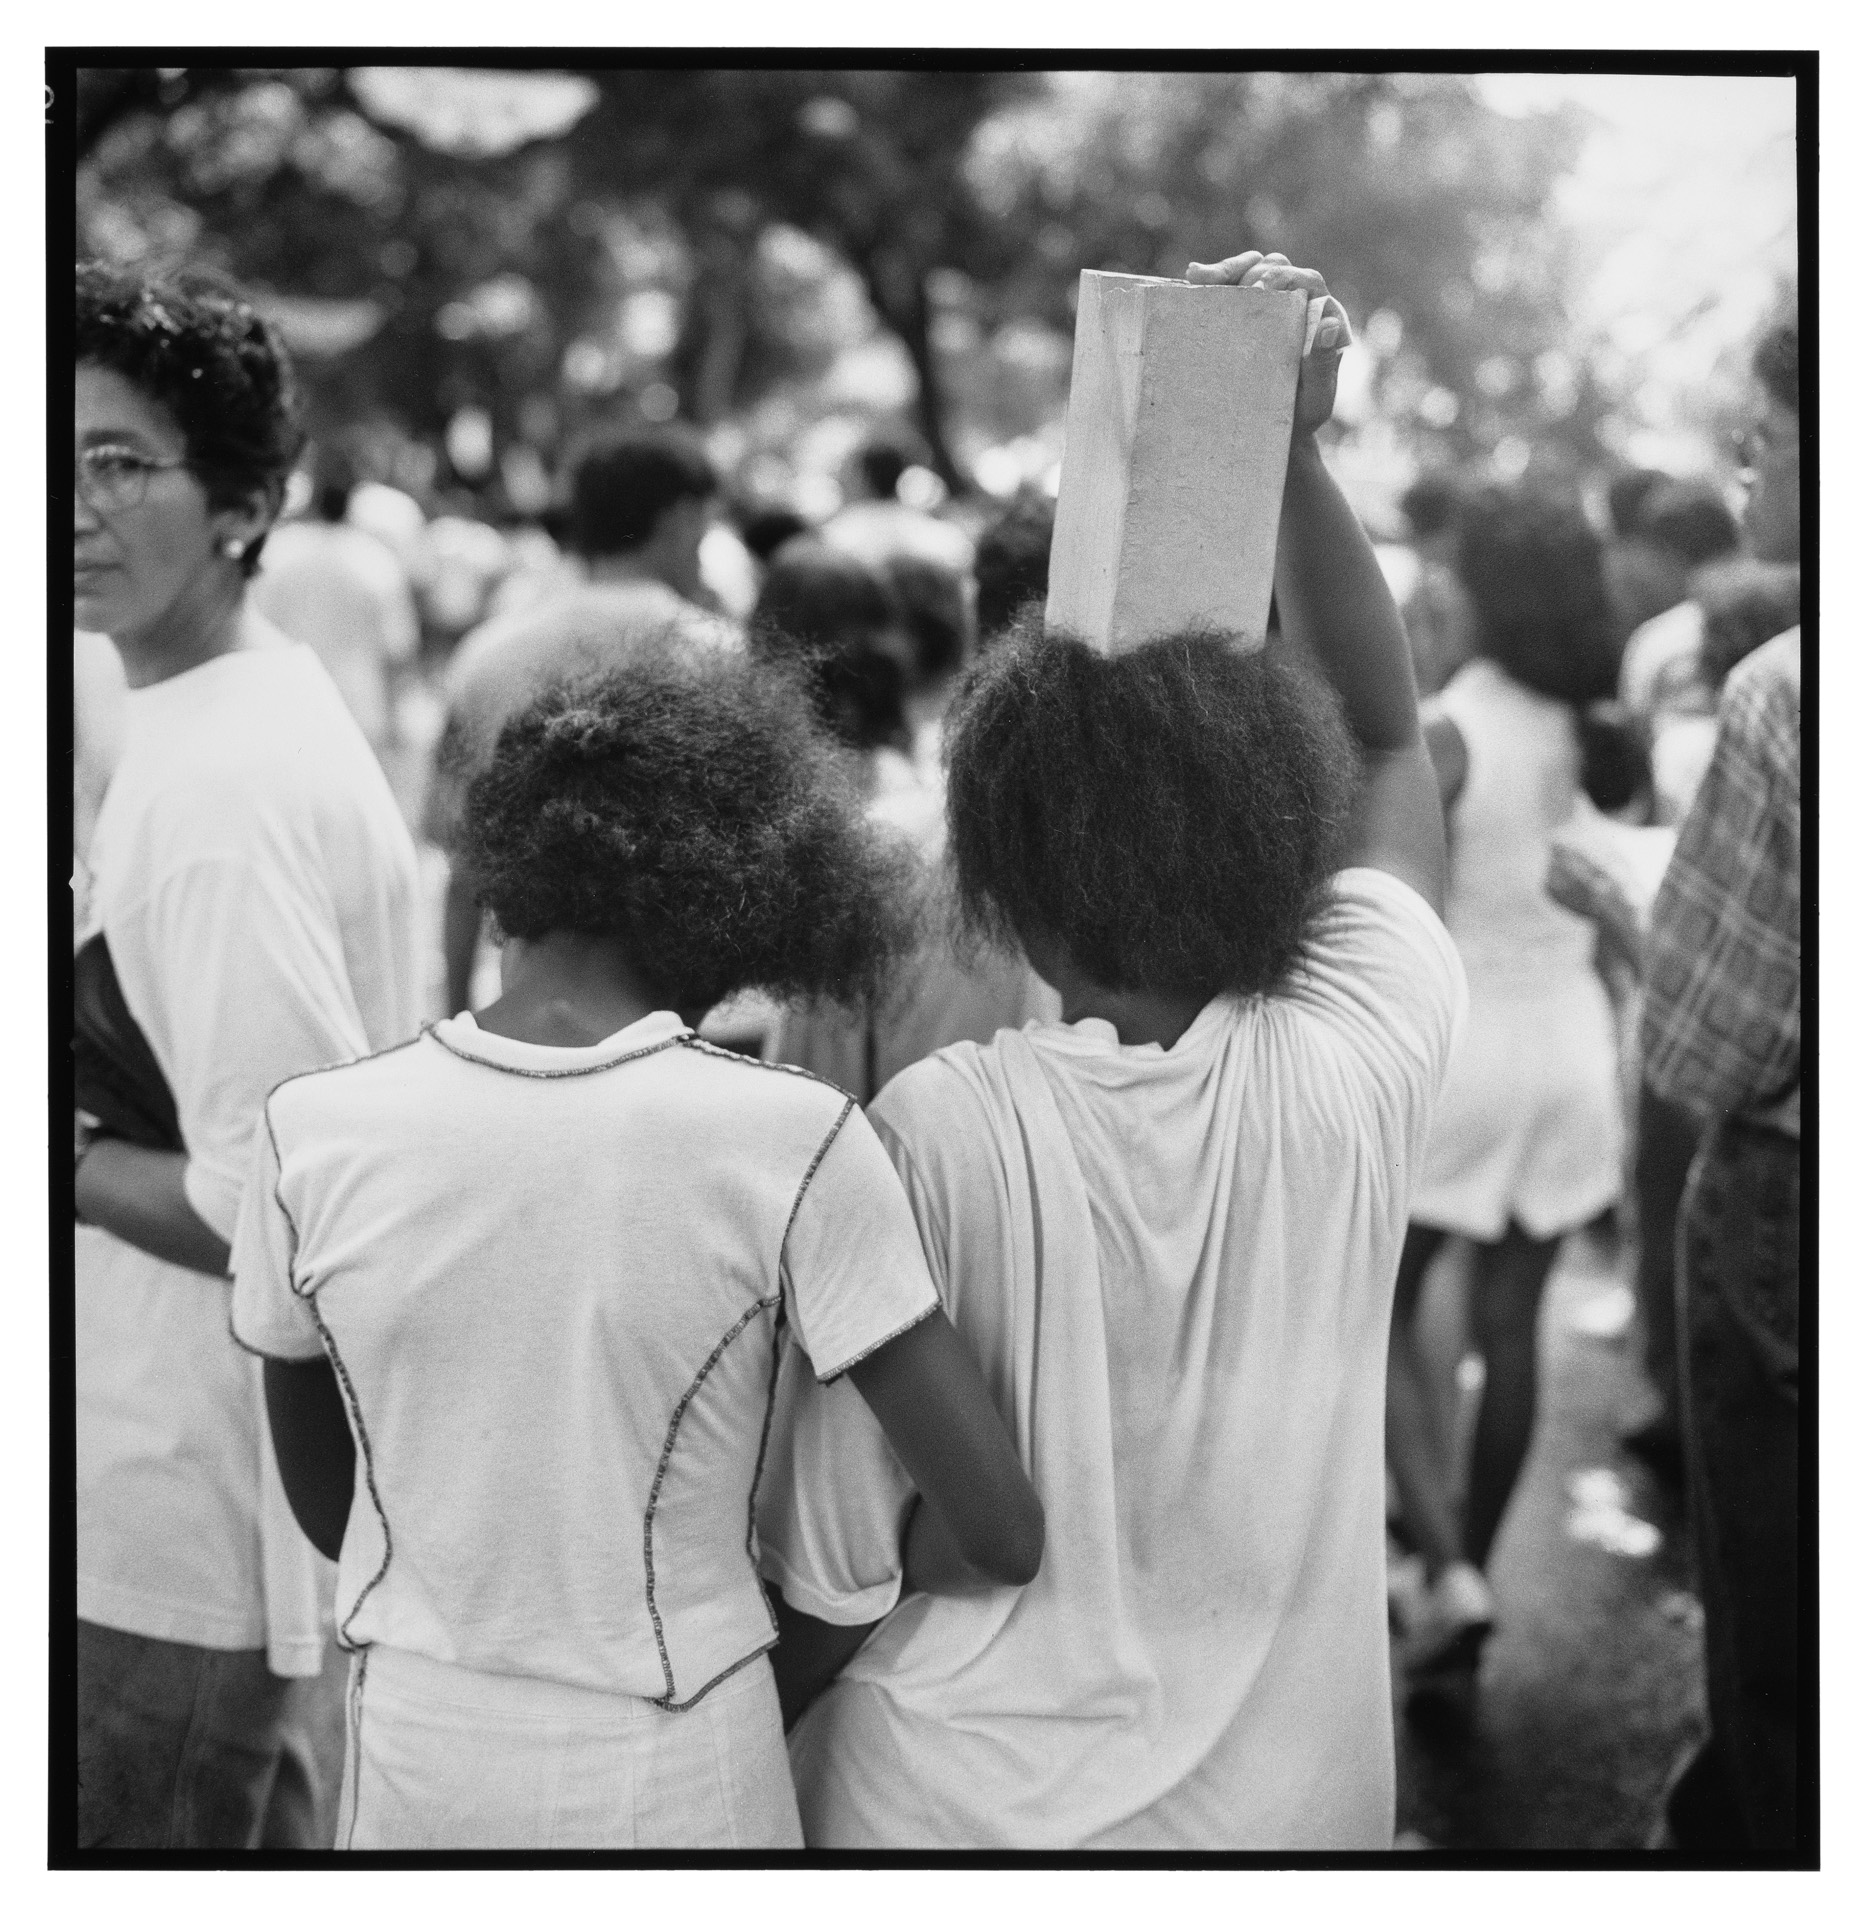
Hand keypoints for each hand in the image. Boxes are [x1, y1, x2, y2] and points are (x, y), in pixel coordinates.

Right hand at [1185, 251, 1351, 436]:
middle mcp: (1295, 307)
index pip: (1306, 281)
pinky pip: (1229, 287)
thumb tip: (1330, 323)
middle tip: (1222, 283)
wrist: (1272, 435)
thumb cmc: (1298, 421)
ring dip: (1226, 270)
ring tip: (1198, 278)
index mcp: (1319, 320)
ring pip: (1252, 270)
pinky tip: (1192, 280)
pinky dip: (1212, 281)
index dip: (1283, 277)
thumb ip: (1323, 366)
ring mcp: (1267, 309)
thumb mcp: (1314, 400)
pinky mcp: (1241, 316)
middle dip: (1249, 269)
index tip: (1259, 288)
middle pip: (1276, 269)